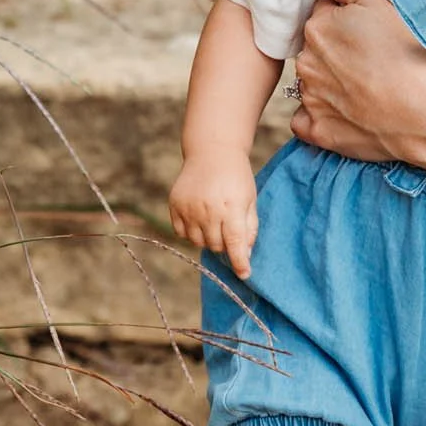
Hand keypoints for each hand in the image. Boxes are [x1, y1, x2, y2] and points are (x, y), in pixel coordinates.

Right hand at [168, 156, 258, 277]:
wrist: (212, 151)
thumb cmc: (236, 177)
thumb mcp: (250, 199)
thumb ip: (249, 227)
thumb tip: (245, 254)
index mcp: (231, 207)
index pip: (235, 244)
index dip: (240, 262)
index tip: (245, 274)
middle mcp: (208, 210)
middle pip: (216, 245)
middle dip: (225, 244)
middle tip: (228, 229)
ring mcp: (189, 208)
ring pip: (198, 242)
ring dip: (208, 239)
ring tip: (214, 221)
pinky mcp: (175, 205)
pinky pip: (182, 233)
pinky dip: (192, 232)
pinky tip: (200, 218)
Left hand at [291, 0, 425, 162]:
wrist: (422, 111)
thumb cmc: (406, 52)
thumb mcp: (375, 2)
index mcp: (317, 28)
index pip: (323, 15)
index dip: (346, 22)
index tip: (369, 33)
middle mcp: (306, 62)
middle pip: (315, 49)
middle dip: (335, 51)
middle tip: (372, 60)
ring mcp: (310, 99)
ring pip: (312, 83)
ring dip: (329, 82)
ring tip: (366, 87)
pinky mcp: (318, 131)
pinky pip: (307, 120)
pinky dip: (321, 116)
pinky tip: (348, 113)